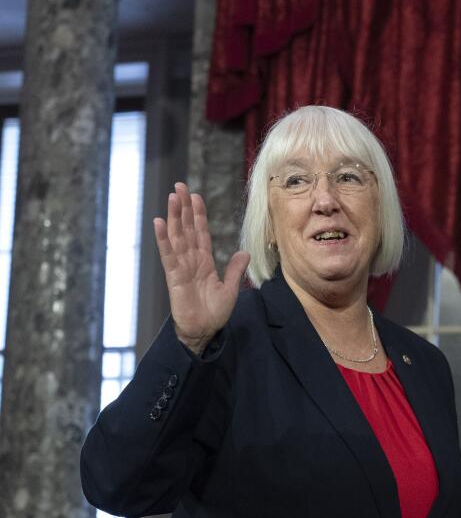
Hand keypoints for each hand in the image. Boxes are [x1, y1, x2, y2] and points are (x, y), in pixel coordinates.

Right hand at [153, 182, 248, 355]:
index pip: (201, 233)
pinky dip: (163, 238)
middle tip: (179, 186)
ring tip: (172, 197)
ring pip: (177, 236)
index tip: (196, 197)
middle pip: (186, 228)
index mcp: (204, 261)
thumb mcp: (230, 288)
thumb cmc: (214, 312)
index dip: (198, 215)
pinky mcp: (174, 276)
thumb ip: (235, 269)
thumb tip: (245, 252)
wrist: (204, 331)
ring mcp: (181, 266)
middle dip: (183, 207)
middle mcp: (191, 260)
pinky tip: (159, 222)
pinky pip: (168, 254)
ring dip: (174, 216)